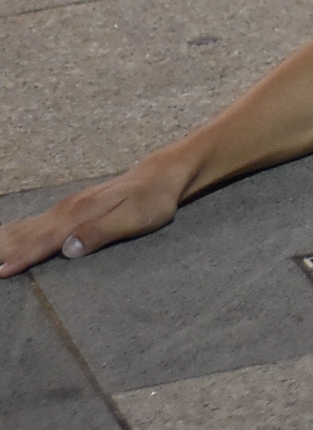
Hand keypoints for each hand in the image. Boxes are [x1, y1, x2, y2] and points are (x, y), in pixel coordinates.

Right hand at [0, 156, 186, 275]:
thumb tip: (68, 249)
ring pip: (25, 227)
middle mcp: (67, 210)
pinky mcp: (68, 210)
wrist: (161, 175)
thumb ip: (101, 233)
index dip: (22, 257)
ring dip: (3, 240)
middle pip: (26, 234)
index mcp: (80, 215)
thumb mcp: (135, 218)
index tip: (0, 271)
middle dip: (2, 248)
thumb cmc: (152, 200)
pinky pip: (33, 223)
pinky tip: (4, 238)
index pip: (44, 241)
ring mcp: (66, 208)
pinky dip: (14, 232)